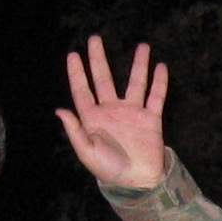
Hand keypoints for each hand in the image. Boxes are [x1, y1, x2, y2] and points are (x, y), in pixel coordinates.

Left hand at [56, 35, 168, 189]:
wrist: (137, 182)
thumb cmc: (109, 169)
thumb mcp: (87, 153)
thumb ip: (74, 131)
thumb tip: (60, 110)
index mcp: (93, 118)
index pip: (83, 90)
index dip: (77, 72)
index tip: (73, 54)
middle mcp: (112, 110)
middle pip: (105, 78)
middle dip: (99, 59)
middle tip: (95, 38)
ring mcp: (132, 113)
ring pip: (135, 82)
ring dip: (138, 65)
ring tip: (143, 46)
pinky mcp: (151, 119)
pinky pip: (156, 97)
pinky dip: (159, 83)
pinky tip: (161, 67)